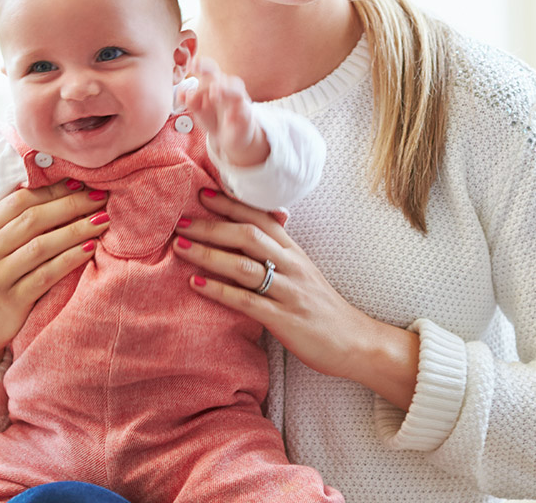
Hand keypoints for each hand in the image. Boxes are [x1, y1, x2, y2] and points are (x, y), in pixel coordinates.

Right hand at [0, 180, 110, 394]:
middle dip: (72, 205)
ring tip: (103, 220)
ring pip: (42, 246)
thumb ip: (19, 222)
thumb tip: (63, 189)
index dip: (53, 190)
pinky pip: (46, 274)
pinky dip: (71, 259)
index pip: (21, 201)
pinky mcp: (11, 300)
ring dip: (77, 230)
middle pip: (34, 220)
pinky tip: (91, 249)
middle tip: (101, 198)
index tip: (82, 183)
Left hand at [171, 190, 420, 410]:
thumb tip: (254, 234)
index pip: (261, 218)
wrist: (356, 341)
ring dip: (208, 254)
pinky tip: (195, 284)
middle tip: (180, 221)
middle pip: (248, 235)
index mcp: (295, 253)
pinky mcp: (284, 319)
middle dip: (211, 226)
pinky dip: (219, 290)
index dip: (231, 205)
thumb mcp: (304, 273)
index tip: (202, 194)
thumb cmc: (324, 309)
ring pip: (244, 265)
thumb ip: (280, 254)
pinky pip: (246, 301)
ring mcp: (289, 292)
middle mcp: (292, 266)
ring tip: (179, 247)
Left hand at [178, 57, 268, 166]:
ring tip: (213, 96)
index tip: (193, 65)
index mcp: (215, 84)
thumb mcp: (198, 109)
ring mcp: (238, 101)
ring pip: (236, 90)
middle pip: (221, 78)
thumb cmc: (214, 118)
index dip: (203, 65)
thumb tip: (183, 93)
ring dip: (225, 90)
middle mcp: (228, 89)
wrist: (229, 136)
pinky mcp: (245, 115)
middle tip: (198, 91)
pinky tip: (228, 118)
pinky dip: (235, 112)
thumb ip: (190, 100)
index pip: (210, 70)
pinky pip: (243, 110)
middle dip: (209, 83)